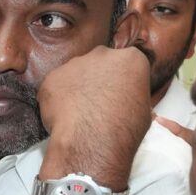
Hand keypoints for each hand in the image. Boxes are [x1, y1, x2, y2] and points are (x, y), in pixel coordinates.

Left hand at [33, 45, 155, 182]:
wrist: (92, 139)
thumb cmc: (124, 129)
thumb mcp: (142, 110)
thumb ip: (131, 95)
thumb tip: (126, 101)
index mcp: (130, 59)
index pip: (126, 64)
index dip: (120, 81)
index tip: (117, 94)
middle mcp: (102, 54)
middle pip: (99, 63)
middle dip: (97, 79)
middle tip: (96, 103)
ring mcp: (75, 63)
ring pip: (75, 73)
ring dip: (76, 88)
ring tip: (78, 113)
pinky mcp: (53, 76)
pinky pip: (55, 86)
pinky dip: (57, 99)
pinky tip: (63, 116)